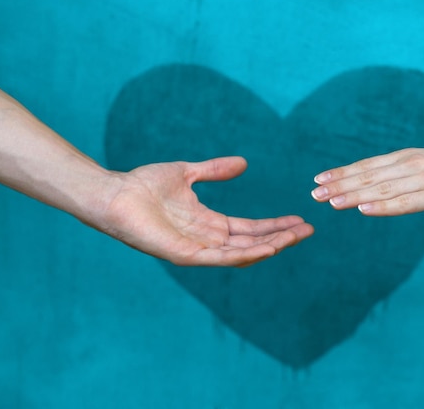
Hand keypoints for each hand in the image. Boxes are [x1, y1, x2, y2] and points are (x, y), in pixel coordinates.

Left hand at [99, 156, 313, 265]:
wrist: (115, 193)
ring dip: (269, 246)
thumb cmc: (144, 184)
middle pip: (252, 242)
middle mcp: (206, 239)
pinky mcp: (184, 254)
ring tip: (293, 238)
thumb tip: (243, 163)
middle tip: (308, 230)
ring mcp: (196, 249)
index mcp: (208, 223)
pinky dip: (244, 255)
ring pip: (241, 253)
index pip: (249, 228)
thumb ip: (215, 170)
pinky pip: (219, 258)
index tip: (300, 219)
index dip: (275, 224)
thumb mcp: (188, 172)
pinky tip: (267, 248)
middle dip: (281, 237)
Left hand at [311, 147, 423, 215]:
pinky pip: (404, 203)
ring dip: (353, 196)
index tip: (318, 178)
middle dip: (339, 185)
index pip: (367, 165)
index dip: (341, 172)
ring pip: (381, 189)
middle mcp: (409, 165)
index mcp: (406, 157)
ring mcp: (422, 180)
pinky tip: (364, 211)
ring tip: (331, 202)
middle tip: (313, 193)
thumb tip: (381, 183)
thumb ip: (404, 172)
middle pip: (367, 176)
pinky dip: (382, 207)